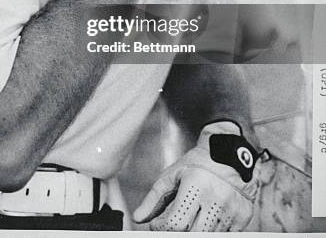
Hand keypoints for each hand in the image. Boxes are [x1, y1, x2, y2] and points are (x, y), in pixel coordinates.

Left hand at [133, 122, 260, 231]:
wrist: (232, 153)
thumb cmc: (198, 164)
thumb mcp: (173, 175)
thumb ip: (155, 198)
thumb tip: (137, 218)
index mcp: (196, 185)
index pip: (175, 223)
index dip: (162, 227)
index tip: (159, 224)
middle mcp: (216, 198)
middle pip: (192, 234)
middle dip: (178, 232)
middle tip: (173, 224)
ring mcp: (232, 210)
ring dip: (195, 232)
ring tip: (189, 220)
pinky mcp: (244, 218)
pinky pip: (225, 237)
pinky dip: (212, 233)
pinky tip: (204, 222)